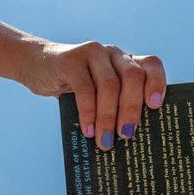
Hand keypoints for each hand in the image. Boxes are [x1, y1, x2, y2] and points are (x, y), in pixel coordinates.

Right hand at [21, 40, 165, 149]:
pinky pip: (84, 88)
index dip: (157, 83)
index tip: (155, 106)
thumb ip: (115, 104)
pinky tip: (87, 130)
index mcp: (126, 61)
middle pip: (133, 77)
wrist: (36, 65)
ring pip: (109, 85)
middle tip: (127, 135)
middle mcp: (113, 53)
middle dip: (131, 108)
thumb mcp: (98, 92)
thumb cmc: (74, 87)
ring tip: (105, 141)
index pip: (150, 65)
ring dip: (108, 117)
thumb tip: (130, 139)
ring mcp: (93, 53)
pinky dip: (88, 112)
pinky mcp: (71, 59)